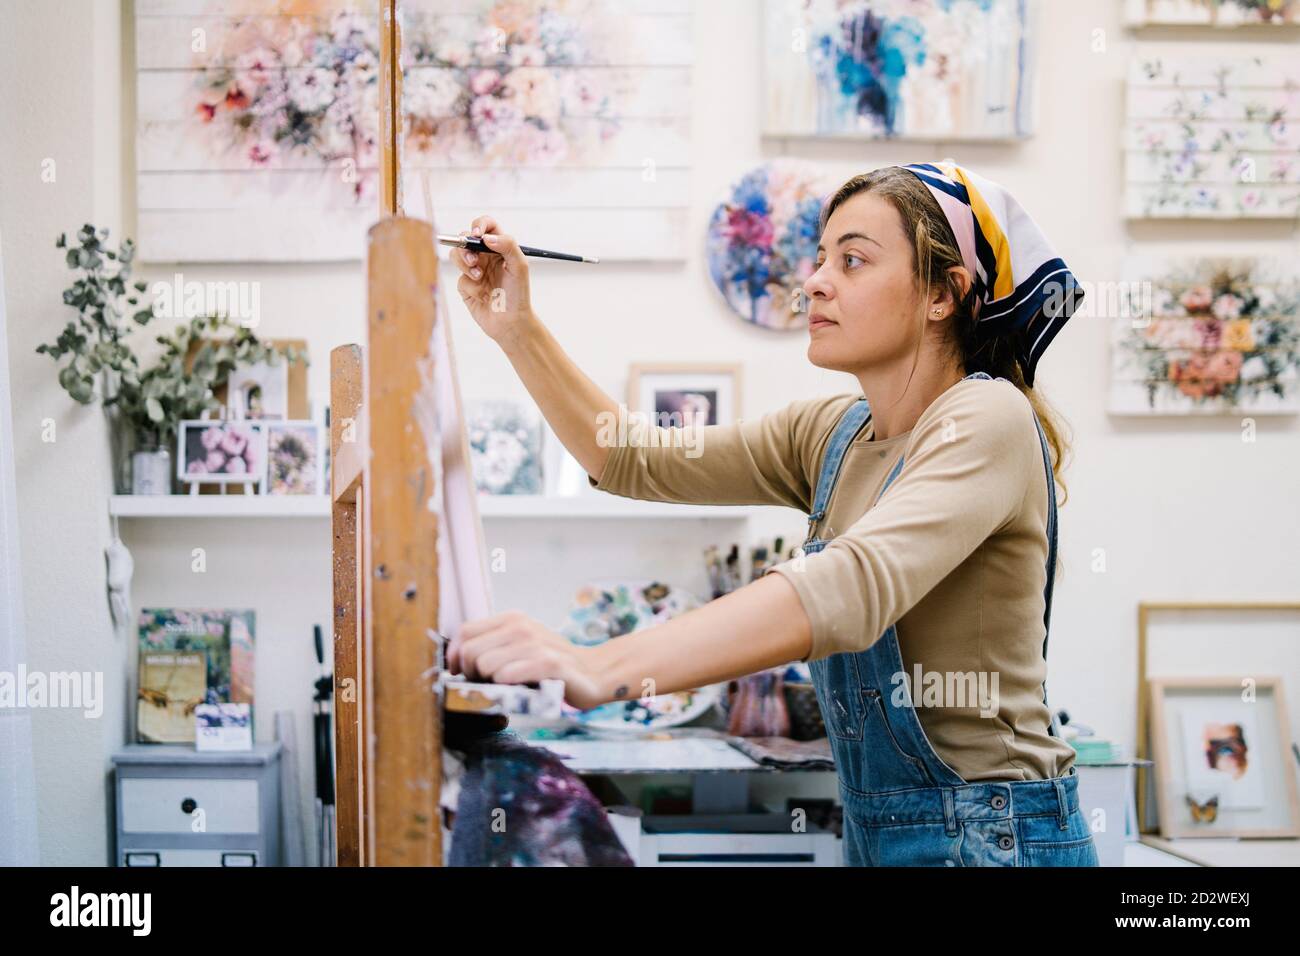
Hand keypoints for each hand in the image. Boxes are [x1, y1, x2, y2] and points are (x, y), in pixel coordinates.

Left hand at [447, 610, 606, 711]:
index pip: (464, 632)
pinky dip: (507, 687)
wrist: (593, 672)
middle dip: (470, 674)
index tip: (460, 674)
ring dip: (490, 684)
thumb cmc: (551, 664)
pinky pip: (507, 676)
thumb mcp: (520, 646)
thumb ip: (493, 647)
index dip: (454, 657)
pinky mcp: (548, 663)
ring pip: (485, 665)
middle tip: (487, 685)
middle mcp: (521, 626)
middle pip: (469, 651)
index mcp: (511, 619)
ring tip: (506, 688)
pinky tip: (519, 690)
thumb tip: (456, 662)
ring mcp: (535, 643)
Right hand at [452, 215, 535, 346]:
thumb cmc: (518, 295)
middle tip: (474, 260)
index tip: (477, 234)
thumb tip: (487, 238)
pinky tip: (482, 295)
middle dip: (465, 247)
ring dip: (465, 264)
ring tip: (478, 277)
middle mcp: (486, 257)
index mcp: (500, 248)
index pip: (487, 226)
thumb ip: (508, 246)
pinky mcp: (466, 286)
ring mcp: (474, 270)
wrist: (510, 322)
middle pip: (466, 239)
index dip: (480, 225)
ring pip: (457, 256)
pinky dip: (471, 286)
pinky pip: (461, 279)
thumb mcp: (520, 267)